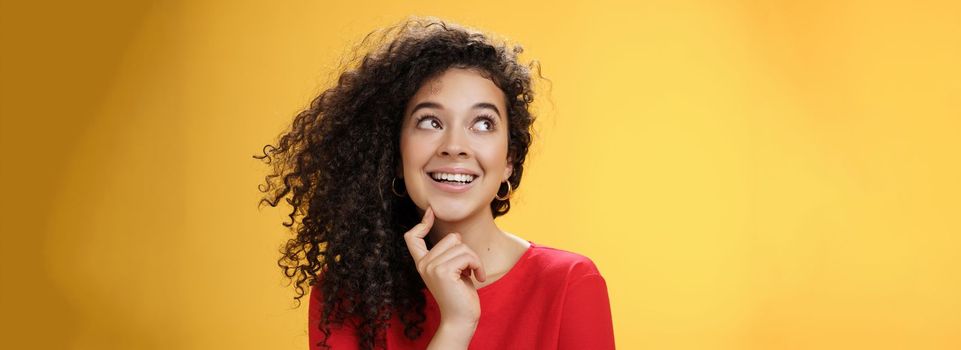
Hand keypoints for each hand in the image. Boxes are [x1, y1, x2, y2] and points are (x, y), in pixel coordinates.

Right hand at [404, 207, 486, 328]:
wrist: (461, 319)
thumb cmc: (461, 295)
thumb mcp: (453, 270)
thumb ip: (449, 255)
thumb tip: (456, 236)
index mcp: (423, 263)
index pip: (412, 237)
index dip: (422, 223)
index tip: (431, 212)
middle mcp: (424, 264)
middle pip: (451, 238)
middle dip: (467, 251)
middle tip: (469, 269)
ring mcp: (431, 267)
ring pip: (462, 246)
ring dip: (474, 260)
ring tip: (473, 274)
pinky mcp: (443, 271)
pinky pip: (467, 255)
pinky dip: (477, 265)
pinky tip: (478, 277)